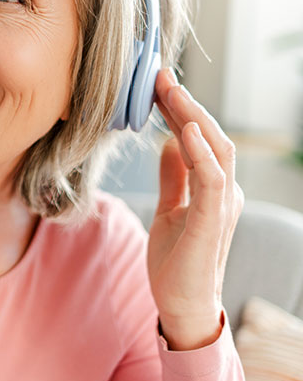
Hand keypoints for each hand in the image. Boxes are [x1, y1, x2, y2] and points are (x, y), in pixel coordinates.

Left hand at [146, 67, 244, 349]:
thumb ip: (174, 178)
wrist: (182, 305)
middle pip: (211, 135)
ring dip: (193, 117)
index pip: (200, 138)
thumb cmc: (178, 261)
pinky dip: (200, 153)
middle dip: (186, 103)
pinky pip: (212, 181)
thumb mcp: (170, 209)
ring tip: (170, 90)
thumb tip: (169, 144)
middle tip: (160, 75)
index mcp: (212, 188)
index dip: (181, 109)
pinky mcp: (212, 222)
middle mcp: (224, 192)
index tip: (157, 83)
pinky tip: (185, 131)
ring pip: (217, 149)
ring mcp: (221, 206)